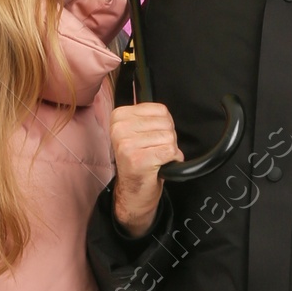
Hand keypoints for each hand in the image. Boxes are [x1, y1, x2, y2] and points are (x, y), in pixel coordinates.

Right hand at [111, 100, 181, 236]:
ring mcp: (127, 144)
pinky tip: (160, 165)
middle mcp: (119, 128)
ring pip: (169, 137)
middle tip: (154, 150)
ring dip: (170, 150)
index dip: (164, 126)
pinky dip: (172, 159)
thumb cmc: (140, 159)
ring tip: (156, 158)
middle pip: (166, 123)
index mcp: (119, 116)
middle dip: (168, 139)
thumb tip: (158, 100)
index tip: (152, 138)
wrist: (134, 190)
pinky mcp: (138, 159)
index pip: (160, 110)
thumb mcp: (138, 131)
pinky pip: (170, 151)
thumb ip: (147, 115)